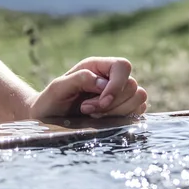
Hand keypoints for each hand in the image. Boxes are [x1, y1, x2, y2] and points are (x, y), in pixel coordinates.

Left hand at [29, 57, 148, 120]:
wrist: (49, 119)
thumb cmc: (51, 101)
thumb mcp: (58, 88)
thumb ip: (79, 79)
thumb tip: (103, 84)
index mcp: (98, 67)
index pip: (123, 66)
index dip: (116, 86)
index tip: (101, 103)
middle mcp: (111, 78)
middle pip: (133, 85)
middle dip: (113, 103)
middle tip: (87, 110)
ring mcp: (120, 94)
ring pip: (139, 98)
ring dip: (118, 112)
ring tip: (95, 116)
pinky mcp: (124, 109)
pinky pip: (139, 111)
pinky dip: (125, 118)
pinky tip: (104, 121)